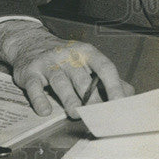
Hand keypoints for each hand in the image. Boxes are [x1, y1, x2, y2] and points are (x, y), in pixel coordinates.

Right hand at [0, 20, 133, 117]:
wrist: (29, 42)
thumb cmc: (65, 57)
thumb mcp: (87, 61)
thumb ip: (106, 78)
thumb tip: (129, 94)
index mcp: (87, 53)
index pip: (105, 68)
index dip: (114, 86)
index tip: (120, 104)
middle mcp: (69, 56)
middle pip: (83, 78)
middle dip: (92, 98)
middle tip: (99, 116)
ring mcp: (49, 63)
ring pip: (61, 82)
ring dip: (69, 99)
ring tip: (76, 114)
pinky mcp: (30, 72)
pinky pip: (35, 86)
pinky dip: (39, 99)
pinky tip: (45, 111)